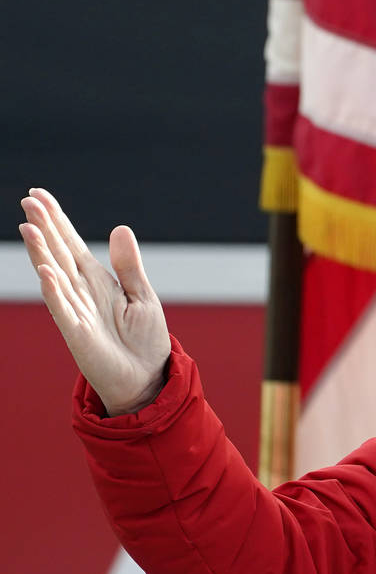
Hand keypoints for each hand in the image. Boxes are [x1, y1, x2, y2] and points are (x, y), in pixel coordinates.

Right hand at [18, 188, 169, 415]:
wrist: (147, 378)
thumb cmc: (144, 340)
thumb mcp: (143, 296)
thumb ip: (129, 265)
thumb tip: (120, 228)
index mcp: (98, 281)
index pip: (72, 244)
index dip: (57, 220)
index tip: (39, 195)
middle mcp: (82, 292)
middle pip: (59, 253)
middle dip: (45, 228)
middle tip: (29, 200)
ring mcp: (77, 311)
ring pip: (55, 276)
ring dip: (42, 253)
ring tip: (29, 227)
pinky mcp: (78, 333)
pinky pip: (63, 309)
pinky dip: (55, 291)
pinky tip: (47, 271)